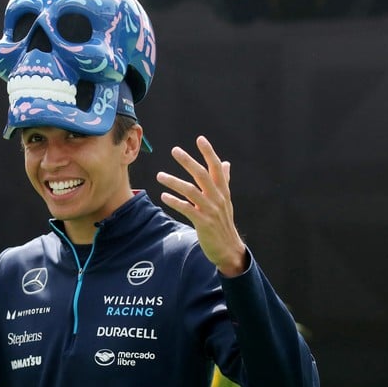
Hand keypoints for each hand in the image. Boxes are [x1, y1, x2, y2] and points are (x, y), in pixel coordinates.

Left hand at [156, 136, 246, 275]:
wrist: (228, 248)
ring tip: (159, 176)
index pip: (216, 167)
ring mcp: (210, 210)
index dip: (209, 153)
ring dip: (174, 182)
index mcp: (223, 190)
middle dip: (188, 161)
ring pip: (191, 191)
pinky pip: (187, 209)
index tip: (200, 139)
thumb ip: (224, 181)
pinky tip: (163, 197)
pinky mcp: (203, 222)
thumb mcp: (226, 200)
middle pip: (202, 175)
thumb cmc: (223, 222)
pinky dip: (174, 202)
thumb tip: (226, 163)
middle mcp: (218, 198)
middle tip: (175, 150)